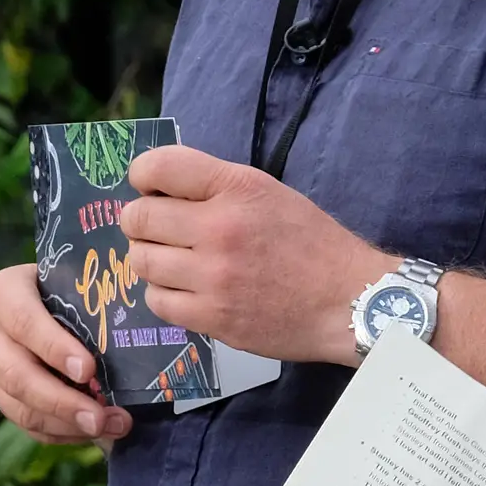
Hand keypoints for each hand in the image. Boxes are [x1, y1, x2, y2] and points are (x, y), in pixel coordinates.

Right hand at [0, 261, 131, 444]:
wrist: (40, 298)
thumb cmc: (65, 286)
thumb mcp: (72, 282)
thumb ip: (89, 303)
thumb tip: (130, 338)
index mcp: (2, 293)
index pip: (24, 323)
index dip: (54, 349)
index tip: (88, 371)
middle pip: (17, 376)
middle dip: (62, 402)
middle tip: (100, 418)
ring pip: (20, 407)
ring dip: (68, 424)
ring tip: (112, 426)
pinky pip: (27, 424)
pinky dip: (63, 433)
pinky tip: (95, 431)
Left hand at [121, 145, 393, 364]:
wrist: (348, 300)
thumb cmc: (312, 243)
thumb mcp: (269, 193)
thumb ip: (216, 187)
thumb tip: (160, 190)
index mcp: (237, 188)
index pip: (159, 167)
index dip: (142, 176)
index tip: (149, 188)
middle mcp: (219, 229)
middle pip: (138, 218)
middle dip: (139, 221)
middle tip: (155, 228)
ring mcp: (213, 277)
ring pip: (141, 262)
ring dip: (151, 258)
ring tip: (173, 261)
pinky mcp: (212, 317)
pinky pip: (157, 301)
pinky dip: (164, 294)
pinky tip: (185, 289)